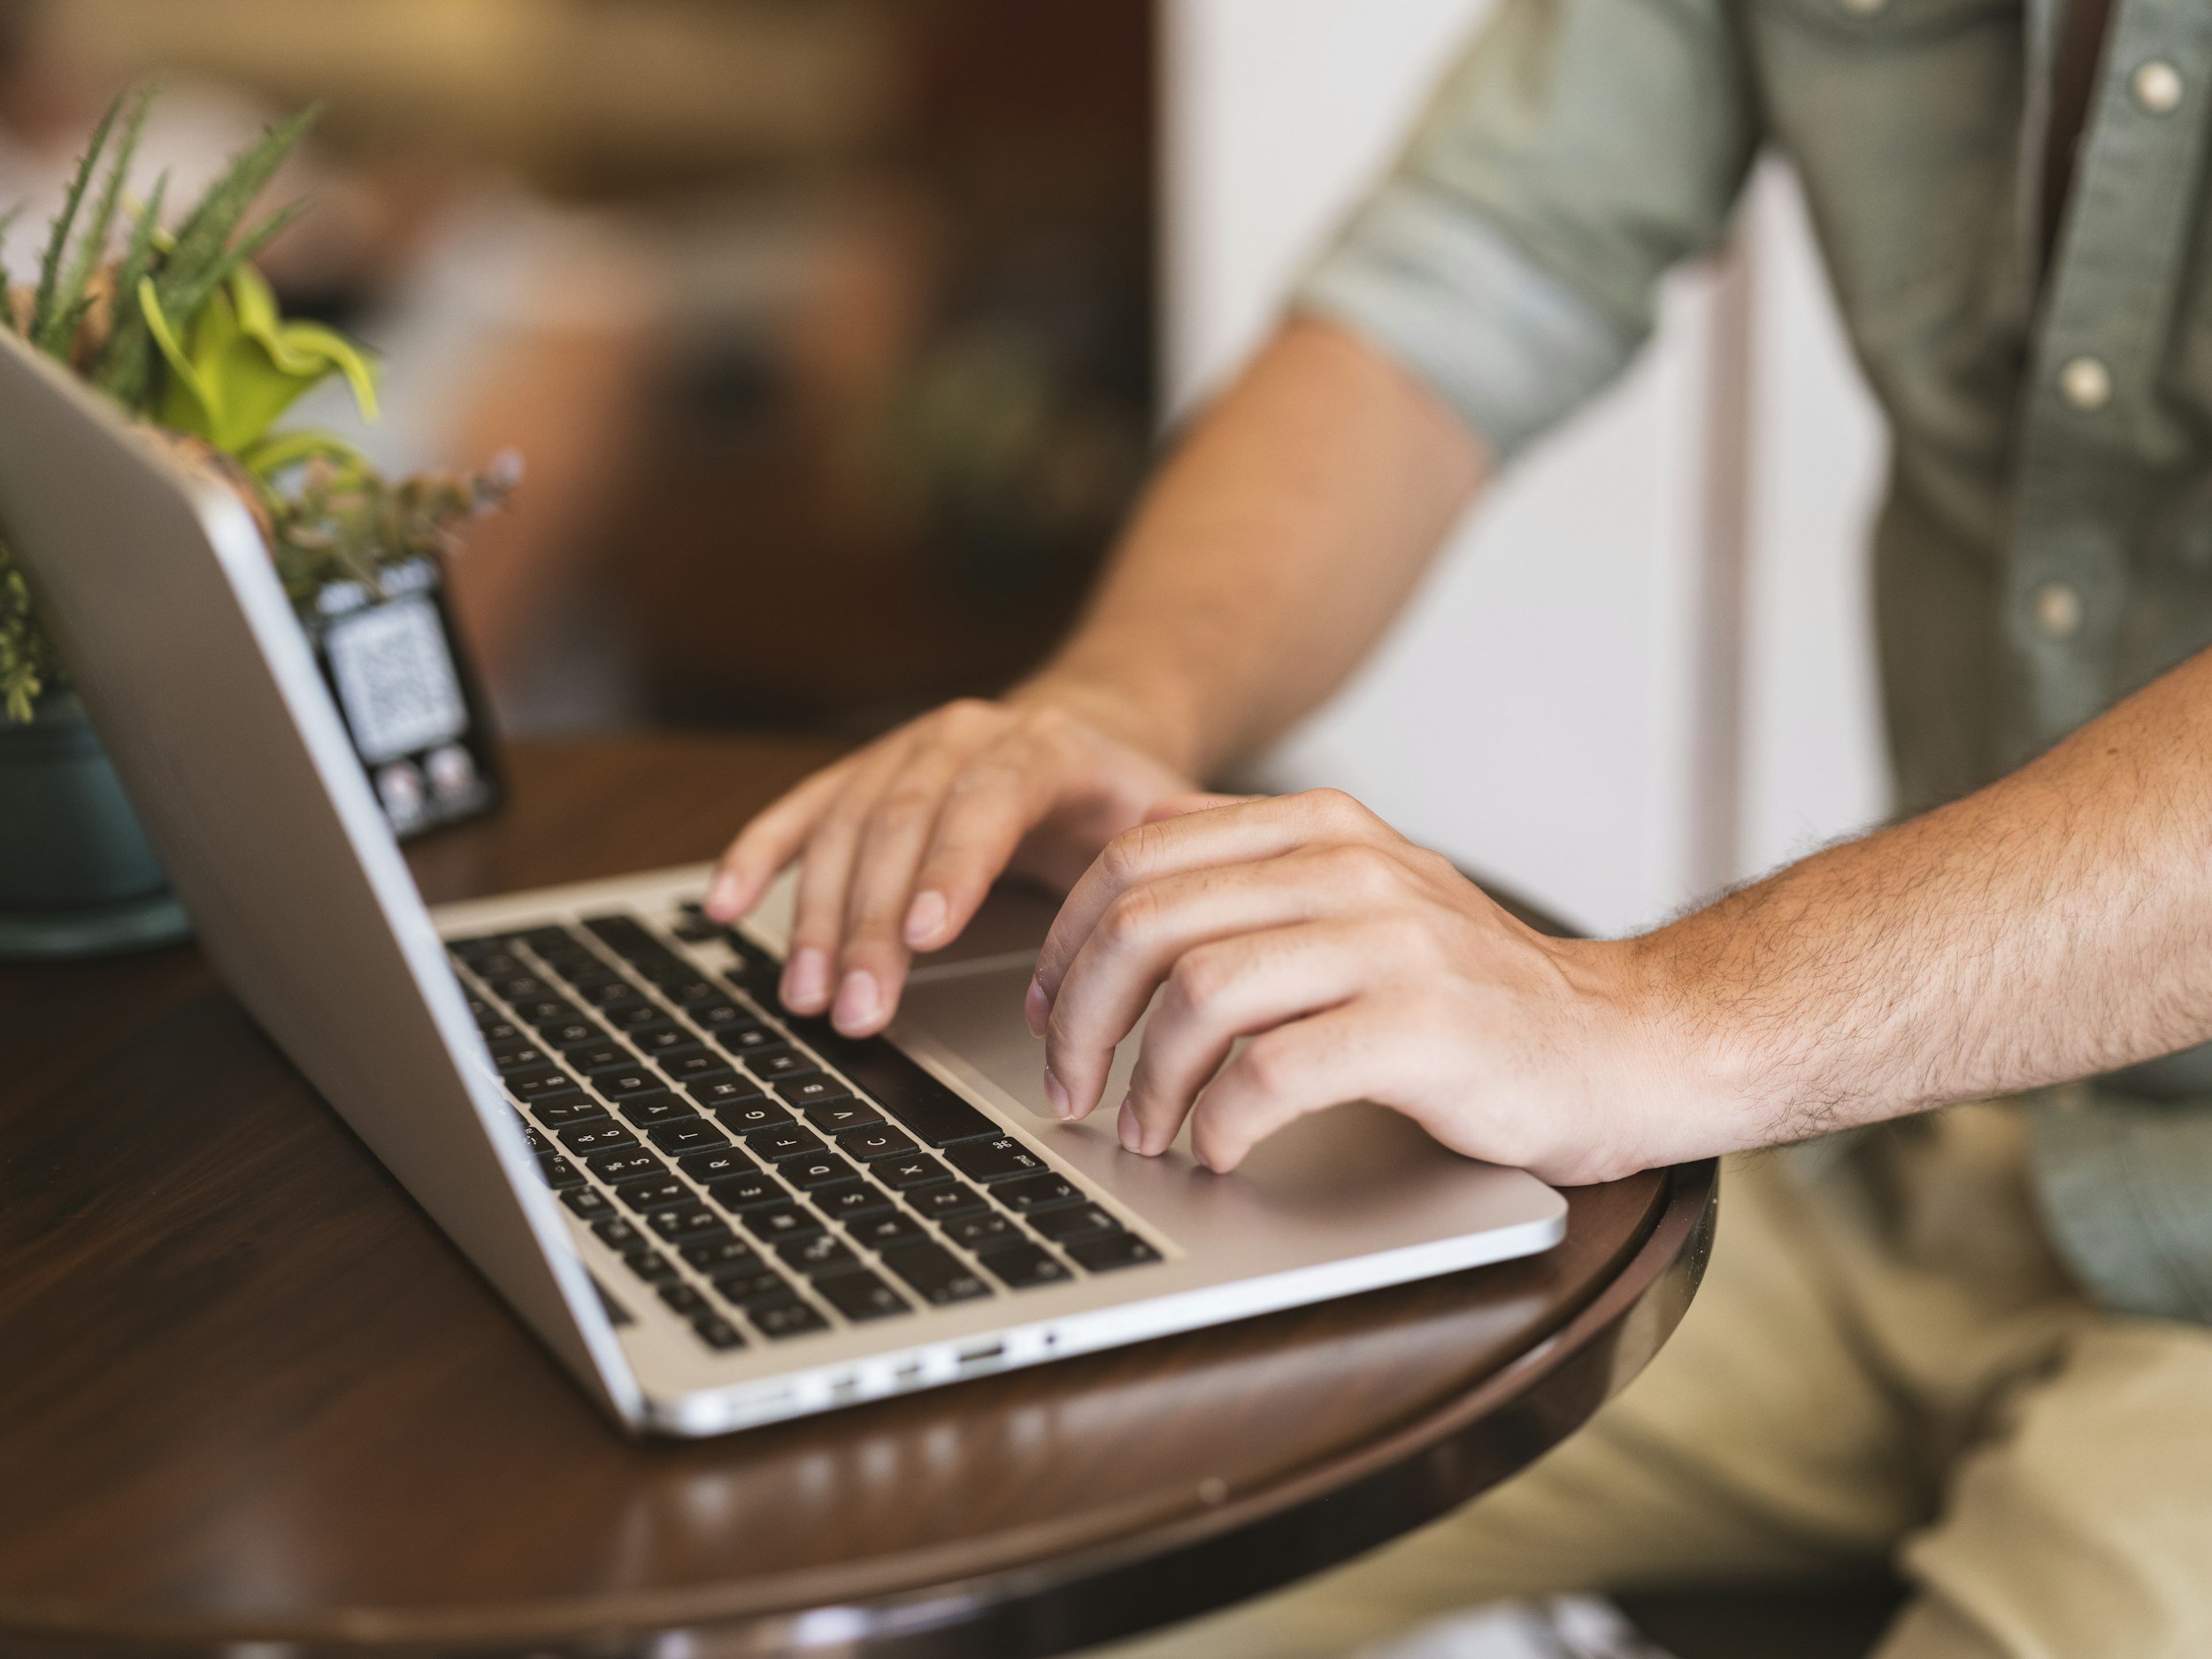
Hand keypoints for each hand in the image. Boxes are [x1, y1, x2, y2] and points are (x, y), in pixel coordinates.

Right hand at [705, 693, 1196, 1035]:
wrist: (1094, 731)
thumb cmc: (1126, 802)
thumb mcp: (1164, 825)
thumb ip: (1160, 871)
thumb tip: (1162, 934)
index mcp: (1044, 746)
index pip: (990, 801)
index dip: (953, 867)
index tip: (925, 936)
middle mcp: (963, 737)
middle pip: (902, 826)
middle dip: (872, 925)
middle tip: (856, 1011)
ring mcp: (904, 750)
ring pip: (846, 827)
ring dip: (817, 917)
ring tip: (806, 998)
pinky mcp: (861, 775)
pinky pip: (800, 813)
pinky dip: (757, 857)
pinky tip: (723, 906)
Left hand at [1029, 789, 1705, 1183]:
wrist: (1628, 1042)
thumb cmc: (1479, 994)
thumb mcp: (1366, 901)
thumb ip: (1263, 880)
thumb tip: (1130, 881)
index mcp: (1320, 829)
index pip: (1138, 853)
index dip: (1067, 940)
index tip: (1048, 1011)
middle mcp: (1349, 867)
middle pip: (1148, 922)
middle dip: (1081, 1016)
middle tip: (1070, 1087)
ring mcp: (1389, 942)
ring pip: (1197, 991)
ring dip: (1145, 1080)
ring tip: (1144, 1131)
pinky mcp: (1421, 1028)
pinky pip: (1270, 1071)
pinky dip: (1219, 1122)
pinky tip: (1220, 1151)